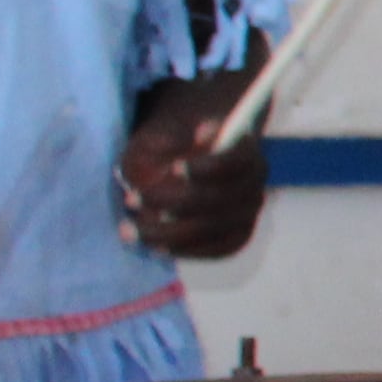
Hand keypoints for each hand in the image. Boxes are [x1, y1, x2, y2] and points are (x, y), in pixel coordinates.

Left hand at [112, 105, 265, 259]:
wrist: (179, 171)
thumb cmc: (170, 149)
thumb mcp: (166, 135)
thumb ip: (181, 135)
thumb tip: (203, 132)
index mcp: (246, 153)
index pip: (235, 161)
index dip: (207, 166)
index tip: (174, 166)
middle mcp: (253, 185)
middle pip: (219, 198)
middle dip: (170, 201)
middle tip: (130, 199)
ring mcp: (248, 214)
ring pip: (212, 228)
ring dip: (167, 232)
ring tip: (129, 230)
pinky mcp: (237, 236)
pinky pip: (216, 250)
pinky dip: (184, 250)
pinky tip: (154, 247)